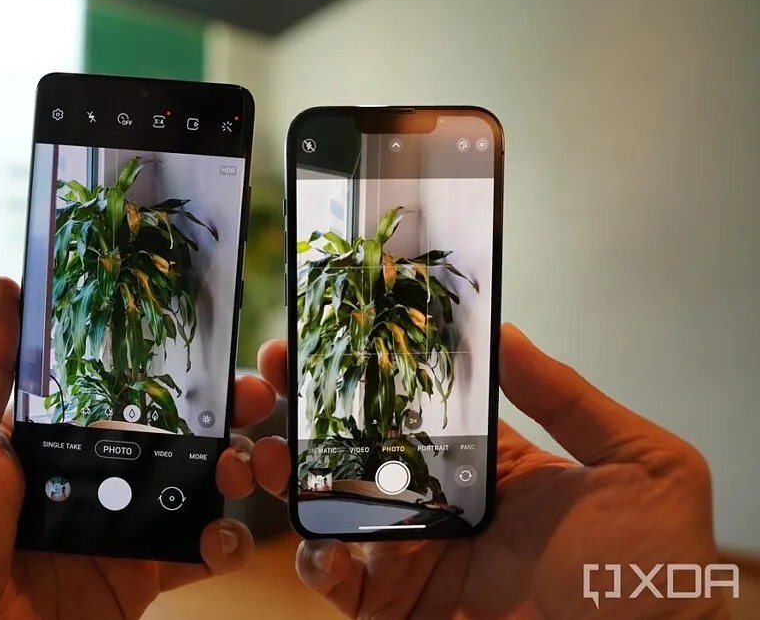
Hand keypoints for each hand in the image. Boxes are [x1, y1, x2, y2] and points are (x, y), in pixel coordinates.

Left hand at [0, 277, 278, 619]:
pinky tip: (223, 533)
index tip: (211, 343)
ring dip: (230, 471)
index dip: (167, 367)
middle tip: (254, 397)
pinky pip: (191, 556)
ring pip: (190, 489)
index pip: (120, 391)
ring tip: (247, 465)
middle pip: (169, 436)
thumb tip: (4, 284)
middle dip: (219, 413)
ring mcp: (114, 529)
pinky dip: (220, 544)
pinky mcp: (134, 579)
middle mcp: (88, 478)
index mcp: (49, 439)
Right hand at [257, 324, 728, 618]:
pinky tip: (317, 540)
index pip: (417, 406)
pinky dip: (315, 561)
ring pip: (335, 508)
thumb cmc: (656, 572)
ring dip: (294, 477)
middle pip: (361, 450)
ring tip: (268, 450)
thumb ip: (568, 399)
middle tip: (273, 373)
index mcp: (490, 462)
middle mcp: (443, 504)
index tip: (334, 333)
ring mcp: (416, 556)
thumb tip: (506, 332)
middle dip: (311, 412)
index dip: (374, 371)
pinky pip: (338, 582)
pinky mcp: (397, 607)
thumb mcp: (638, 464)